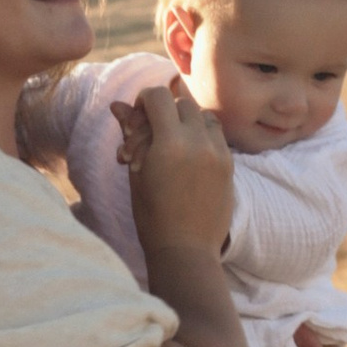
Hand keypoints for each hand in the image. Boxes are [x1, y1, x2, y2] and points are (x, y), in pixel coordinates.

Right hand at [109, 78, 235, 264]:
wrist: (186, 250)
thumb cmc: (153, 217)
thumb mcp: (136, 174)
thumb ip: (131, 136)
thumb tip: (117, 106)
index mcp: (170, 144)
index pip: (159, 96)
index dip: (144, 99)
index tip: (137, 116)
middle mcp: (198, 142)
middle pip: (182, 102)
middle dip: (165, 110)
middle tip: (152, 132)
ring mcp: (218, 152)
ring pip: (203, 114)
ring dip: (186, 120)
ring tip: (173, 143)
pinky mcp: (229, 163)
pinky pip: (217, 133)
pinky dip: (203, 134)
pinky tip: (190, 154)